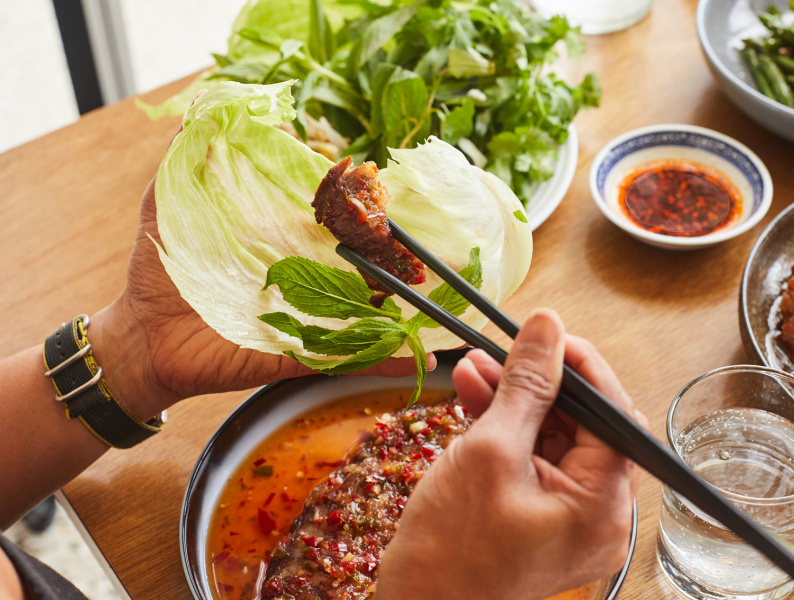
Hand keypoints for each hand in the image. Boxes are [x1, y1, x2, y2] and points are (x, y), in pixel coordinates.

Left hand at [87, 175, 429, 419]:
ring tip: (447, 298)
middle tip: (435, 249)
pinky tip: (421, 357)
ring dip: (408, 306)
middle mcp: (304, 274)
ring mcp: (305, 315)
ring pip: (365, 309)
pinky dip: (383, 360)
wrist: (145, 337)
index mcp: (282, 238)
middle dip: (399, 258)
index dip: (360, 206)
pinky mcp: (297, 353)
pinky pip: (343, 358)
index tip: (383, 192)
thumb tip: (221, 113)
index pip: (331, 219)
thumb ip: (190, 159)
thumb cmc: (161, 270)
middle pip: (360, 264)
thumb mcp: (167, 205)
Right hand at [375, 309, 645, 599]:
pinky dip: (505, 429)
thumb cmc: (450, 548)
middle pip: (581, 425)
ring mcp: (566, 519)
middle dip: (536, 382)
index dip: (581, 367)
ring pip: (550, 438)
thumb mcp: (490, 450)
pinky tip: (473, 394)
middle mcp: (596, 515)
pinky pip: (531, 460)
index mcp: (601, 506)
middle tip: (501, 349)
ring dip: (513, 400)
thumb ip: (524, 384)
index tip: (547, 334)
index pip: (611, 415)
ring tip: (474, 367)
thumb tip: (547, 326)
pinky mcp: (538, 517)